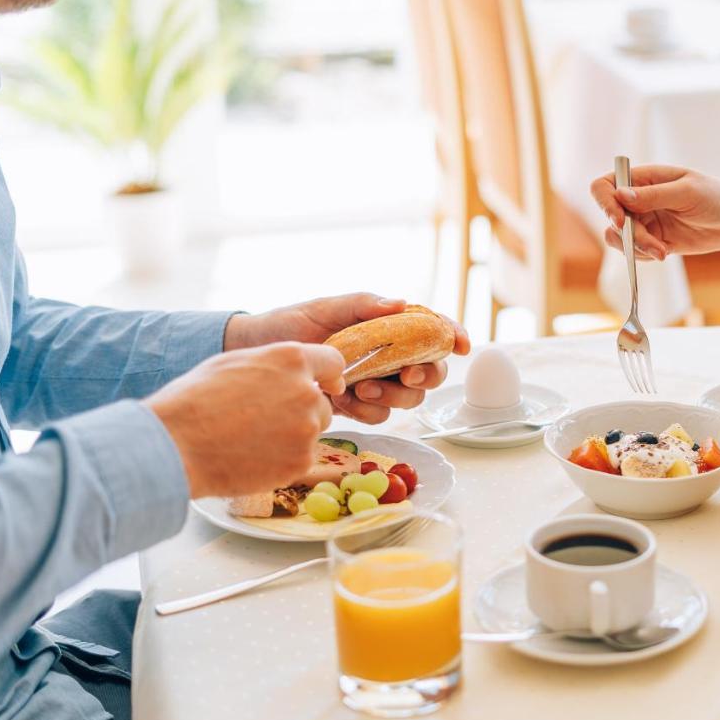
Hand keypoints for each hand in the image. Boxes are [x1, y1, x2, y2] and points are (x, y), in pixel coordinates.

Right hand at [147, 343, 344, 497]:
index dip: (326, 375)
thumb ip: (274, 365)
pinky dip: (283, 459)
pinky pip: (301, 458)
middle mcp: (306, 392)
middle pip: (321, 403)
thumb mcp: (235, 363)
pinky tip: (253, 456)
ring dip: (294, 435)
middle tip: (266, 419)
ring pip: (312, 431)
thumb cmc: (194, 399)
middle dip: (302, 410)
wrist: (175, 445)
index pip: (333, 362)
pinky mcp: (301, 462)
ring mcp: (306, 429)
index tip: (321, 384)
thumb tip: (294, 372)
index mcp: (291, 359)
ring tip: (254, 438)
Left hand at [223, 293, 470, 424]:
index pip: (432, 330)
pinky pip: (379, 415)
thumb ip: (364, 305)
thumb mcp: (327, 308)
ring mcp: (376, 382)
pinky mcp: (358, 405)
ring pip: (409, 398)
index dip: (454, 336)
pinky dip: (366, 409)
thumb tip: (401, 303)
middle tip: (406, 373)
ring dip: (393, 395)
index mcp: (389, 327)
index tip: (462, 345)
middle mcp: (389, 356)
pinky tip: (342, 399)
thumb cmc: (292, 324)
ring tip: (362, 386)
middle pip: (430, 371)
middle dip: (426, 375)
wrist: (257, 355)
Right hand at [589, 165, 719, 258]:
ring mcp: (644, 221)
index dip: (605, 203)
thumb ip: (654, 195)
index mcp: (643, 179)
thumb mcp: (688, 192)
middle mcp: (638, 199)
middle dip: (629, 235)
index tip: (620, 221)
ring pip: (618, 238)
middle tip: (655, 245)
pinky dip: (644, 256)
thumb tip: (620, 196)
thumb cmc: (716, 196)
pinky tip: (665, 252)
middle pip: (611, 218)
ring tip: (663, 252)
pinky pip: (634, 252)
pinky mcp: (652, 240)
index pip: (605, 186)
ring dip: (636, 249)